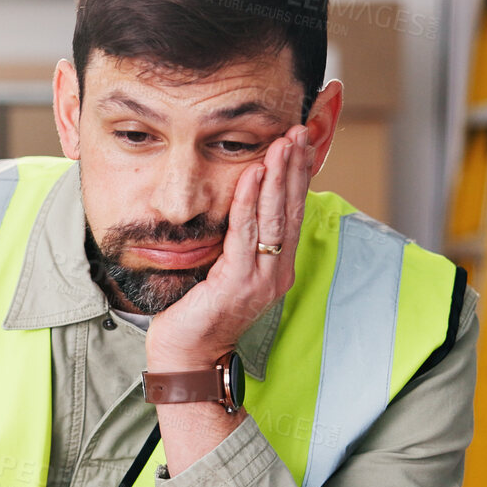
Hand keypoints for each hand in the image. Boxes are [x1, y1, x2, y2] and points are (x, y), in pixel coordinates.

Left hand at [145, 124, 315, 370]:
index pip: (292, 213)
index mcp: (276, 268)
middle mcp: (275, 272)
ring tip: (283, 143)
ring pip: (275, 218)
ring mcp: (260, 279)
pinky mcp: (237, 283)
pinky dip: (250, 201)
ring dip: (279, 176)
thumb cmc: (197, 314)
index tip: (299, 142)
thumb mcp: (222, 270)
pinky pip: (246, 234)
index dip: (297, 177)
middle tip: (300, 130)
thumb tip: (237, 206)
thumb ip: (236, 243)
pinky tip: (254, 175)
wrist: (186, 357)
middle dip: (295, 167)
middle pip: (291, 210)